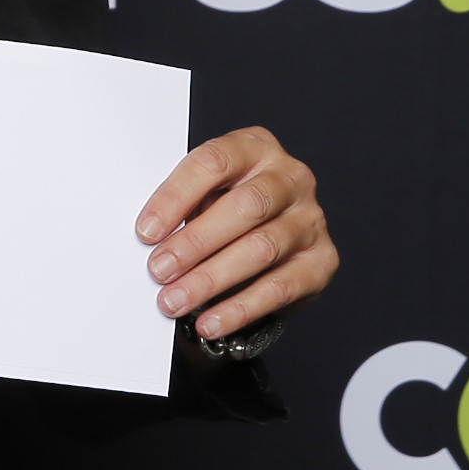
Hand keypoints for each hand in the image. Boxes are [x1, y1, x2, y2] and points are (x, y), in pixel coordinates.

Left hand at [135, 127, 334, 343]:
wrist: (273, 237)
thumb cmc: (227, 208)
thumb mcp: (205, 194)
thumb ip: (183, 207)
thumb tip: (149, 239)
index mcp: (255, 148)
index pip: (214, 162)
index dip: (176, 197)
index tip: (146, 231)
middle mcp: (290, 178)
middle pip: (245, 207)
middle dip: (196, 242)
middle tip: (160, 270)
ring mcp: (310, 218)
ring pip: (262, 249)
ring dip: (212, 279)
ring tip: (176, 300)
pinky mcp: (322, 260)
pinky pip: (281, 288)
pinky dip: (241, 308)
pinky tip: (212, 321)